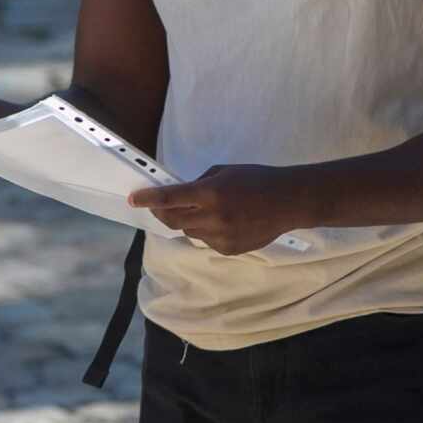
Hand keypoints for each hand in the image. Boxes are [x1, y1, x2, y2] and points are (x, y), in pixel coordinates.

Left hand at [129, 164, 312, 255]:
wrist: (288, 202)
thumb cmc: (258, 179)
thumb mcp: (225, 172)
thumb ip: (200, 183)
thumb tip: (180, 194)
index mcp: (212, 193)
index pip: (171, 198)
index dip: (149, 199)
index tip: (133, 199)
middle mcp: (213, 218)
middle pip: (174, 221)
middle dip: (163, 214)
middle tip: (160, 207)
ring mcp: (221, 237)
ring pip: (190, 232)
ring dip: (189, 221)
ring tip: (208, 209)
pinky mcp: (229, 250)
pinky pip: (207, 241)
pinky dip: (207, 231)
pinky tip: (226, 221)